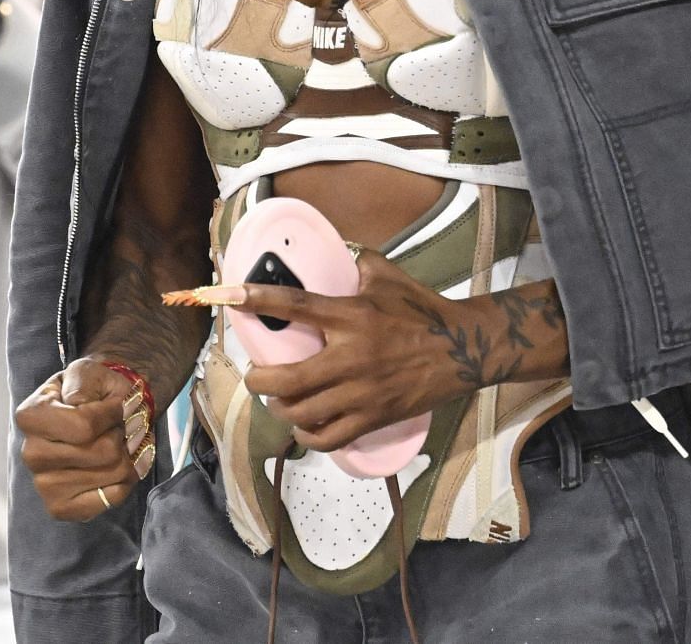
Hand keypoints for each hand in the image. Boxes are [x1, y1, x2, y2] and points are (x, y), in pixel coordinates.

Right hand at [16, 358, 152, 521]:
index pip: (84, 426)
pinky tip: (123, 463)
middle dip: (124, 433)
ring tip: (125, 440)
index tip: (119, 404)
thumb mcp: (87, 371)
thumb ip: (83, 382)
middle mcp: (31, 454)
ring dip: (131, 453)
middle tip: (125, 423)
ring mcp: (44, 485)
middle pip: (103, 453)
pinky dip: (128, 478)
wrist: (97, 411)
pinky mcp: (61, 508)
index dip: (113, 413)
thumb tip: (78, 403)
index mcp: (31, 416)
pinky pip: (112, 498)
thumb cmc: (92, 390)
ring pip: (114, 474)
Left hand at [233, 250, 491, 451]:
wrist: (462, 349)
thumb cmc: (422, 309)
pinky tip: (304, 428)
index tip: (228, 296)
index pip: (295, 306)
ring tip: (279, 399)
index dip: (258, 300)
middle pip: (287, 379)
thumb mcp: (388, 276)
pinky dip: (308, 436)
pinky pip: (328, 438)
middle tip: (256, 374)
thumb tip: (335, 253)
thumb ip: (357, 264)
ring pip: (302, 413)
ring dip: (281, 408)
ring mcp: (361, 393)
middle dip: (259, 380)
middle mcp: (351, 356)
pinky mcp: (373, 418)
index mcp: (352, 316)